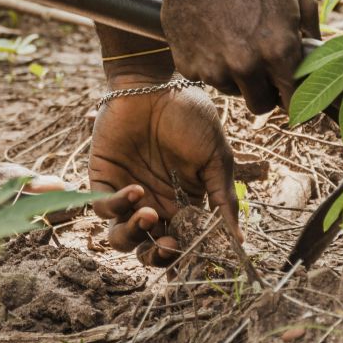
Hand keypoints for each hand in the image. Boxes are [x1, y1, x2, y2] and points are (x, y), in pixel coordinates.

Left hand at [89, 77, 237, 266]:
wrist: (154, 84)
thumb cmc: (189, 115)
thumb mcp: (216, 158)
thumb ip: (224, 199)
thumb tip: (239, 241)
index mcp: (182, 202)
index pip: (181, 243)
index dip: (185, 256)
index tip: (192, 257)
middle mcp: (153, 203)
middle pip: (149, 249)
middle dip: (157, 257)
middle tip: (168, 247)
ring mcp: (126, 194)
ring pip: (122, 238)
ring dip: (135, 236)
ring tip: (148, 215)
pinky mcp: (103, 180)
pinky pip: (104, 209)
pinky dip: (118, 206)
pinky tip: (136, 189)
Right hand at [160, 0, 319, 113]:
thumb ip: (312, 31)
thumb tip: (319, 55)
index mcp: (278, 51)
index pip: (293, 101)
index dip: (292, 95)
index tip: (288, 88)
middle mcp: (246, 66)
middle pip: (260, 105)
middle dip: (264, 91)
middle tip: (261, 68)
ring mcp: (213, 68)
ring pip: (230, 90)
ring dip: (234, 75)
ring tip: (232, 41)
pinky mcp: (187, 65)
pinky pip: (204, 76)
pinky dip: (208, 63)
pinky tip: (210, 36)